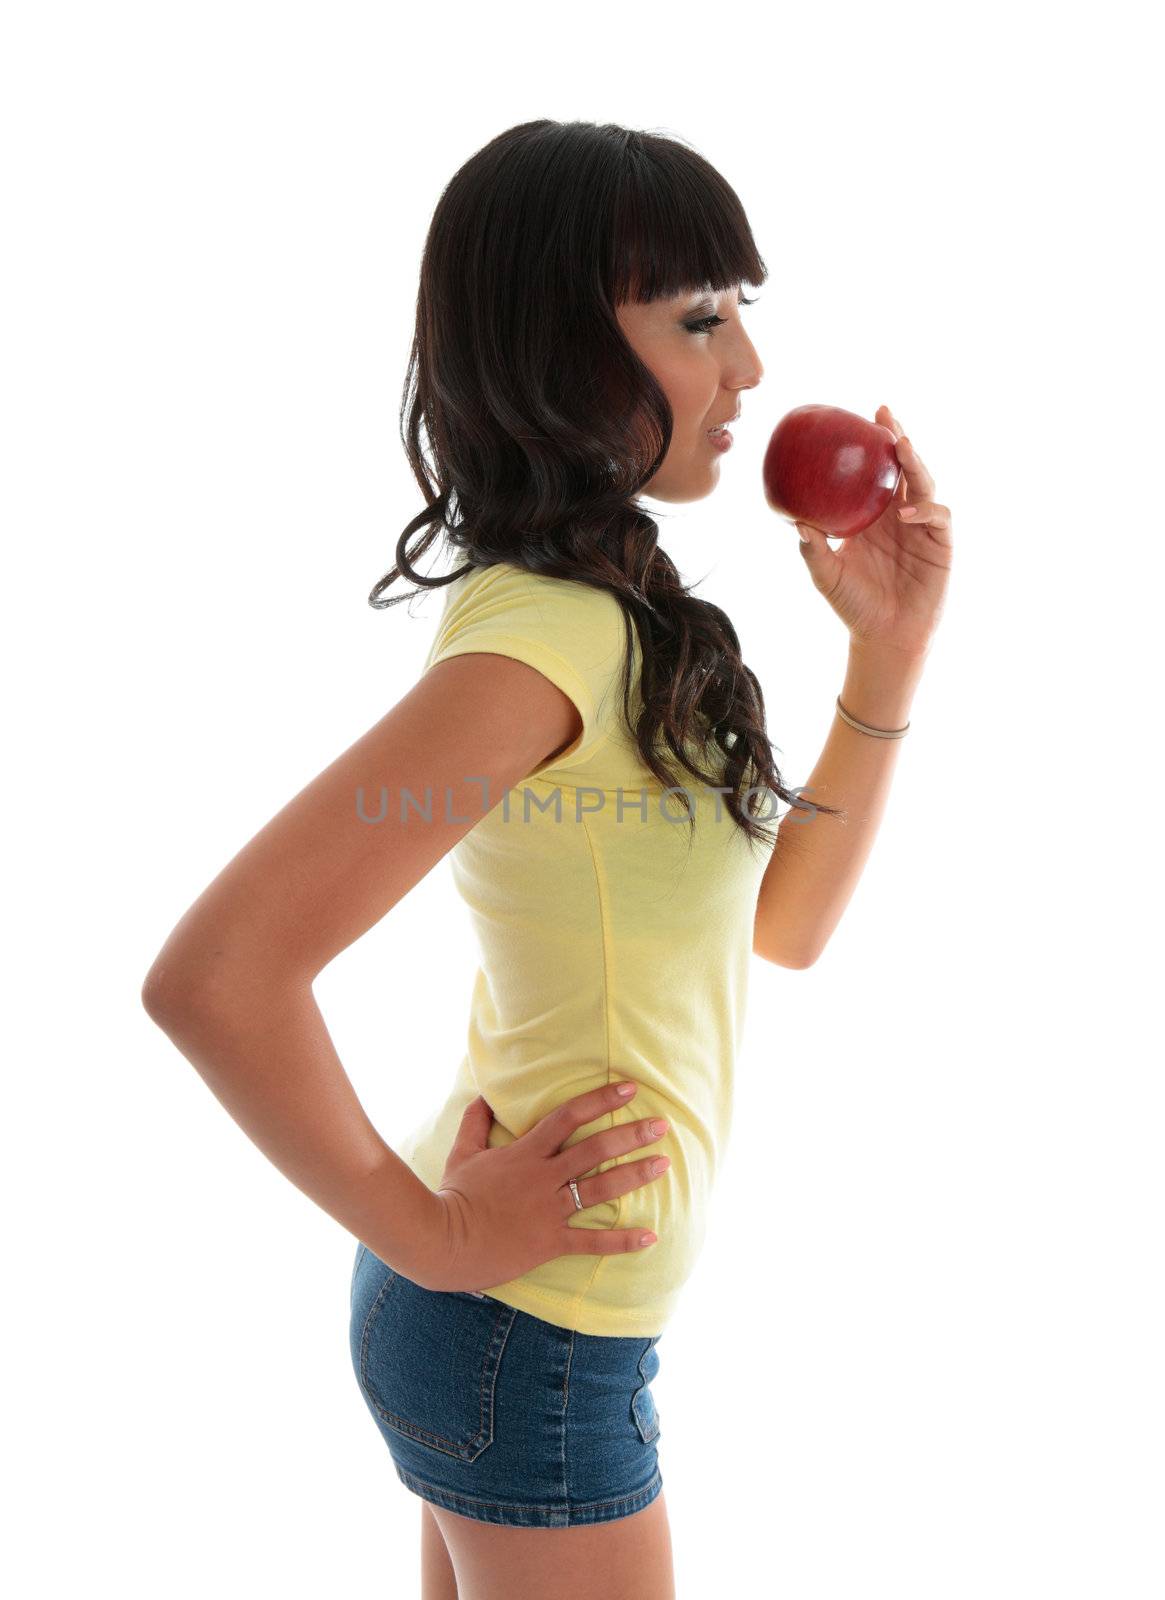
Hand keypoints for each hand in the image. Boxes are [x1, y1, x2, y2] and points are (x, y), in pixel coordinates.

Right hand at [419, 1082, 668, 1292]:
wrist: (442, 1241)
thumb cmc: (452, 1195)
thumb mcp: (462, 1152)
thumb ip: (475, 1122)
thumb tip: (484, 1095)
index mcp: (526, 1153)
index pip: (568, 1117)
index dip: (600, 1100)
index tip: (629, 1088)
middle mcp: (543, 1177)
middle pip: (595, 1150)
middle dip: (631, 1135)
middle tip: (662, 1126)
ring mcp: (549, 1210)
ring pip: (600, 1190)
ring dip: (635, 1175)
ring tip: (663, 1164)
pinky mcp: (550, 1242)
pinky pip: (592, 1242)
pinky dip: (623, 1241)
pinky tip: (651, 1236)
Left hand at [795, 405, 952, 657]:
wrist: (884, 637)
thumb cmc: (855, 606)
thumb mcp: (827, 576)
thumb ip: (813, 550)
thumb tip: (795, 522)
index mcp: (872, 516)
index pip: (874, 472)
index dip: (871, 445)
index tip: (858, 419)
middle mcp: (899, 515)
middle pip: (903, 467)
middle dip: (897, 438)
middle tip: (883, 414)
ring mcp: (922, 526)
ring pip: (923, 484)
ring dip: (914, 464)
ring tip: (900, 447)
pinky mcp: (940, 544)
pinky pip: (937, 517)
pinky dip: (925, 510)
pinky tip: (905, 511)